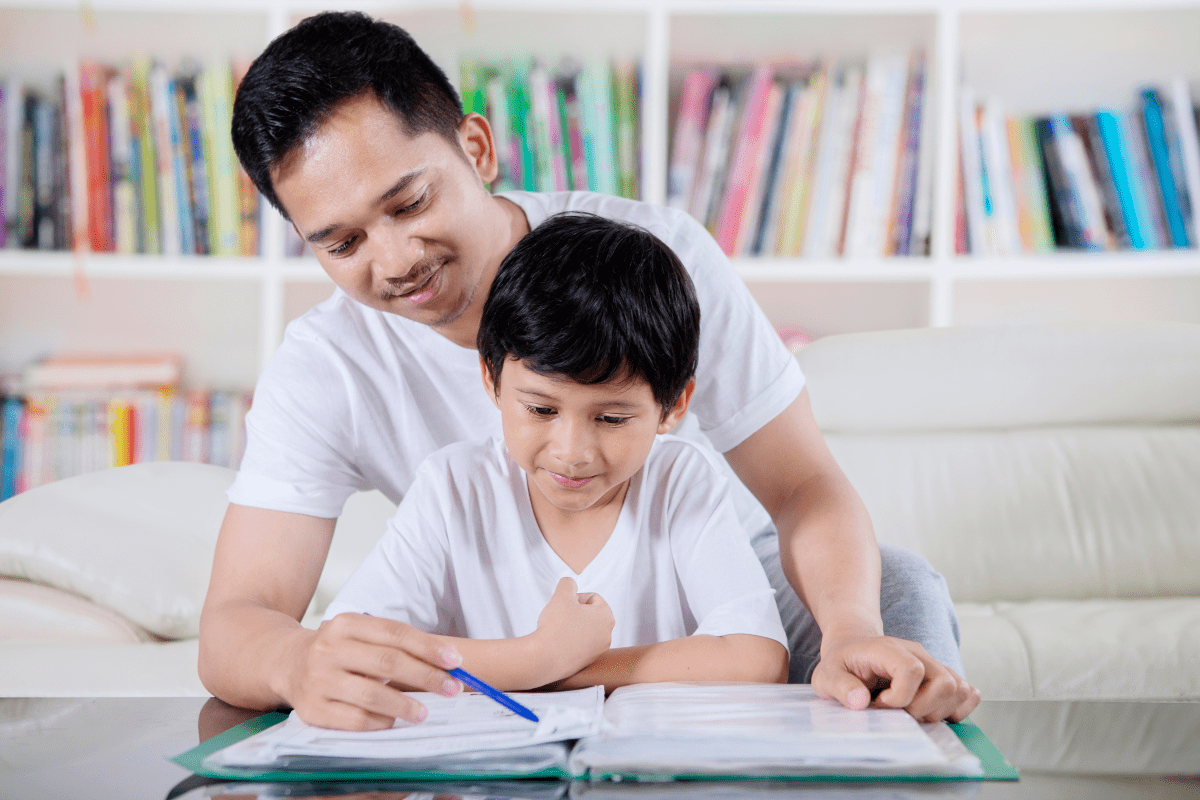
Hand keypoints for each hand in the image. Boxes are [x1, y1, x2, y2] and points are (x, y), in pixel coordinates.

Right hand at [283, 613, 464, 729]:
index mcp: (346, 624)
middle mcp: (329, 649)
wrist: (288, 663)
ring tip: (425, 712)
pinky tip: (393, 721)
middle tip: (452, 688)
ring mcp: (318, 679)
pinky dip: (379, 721)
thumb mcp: (361, 635)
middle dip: (425, 676)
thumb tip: (446, 662)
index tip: (455, 660)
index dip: (428, 647)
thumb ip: (395, 645)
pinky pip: (354, 719)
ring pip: (371, 694)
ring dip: (405, 705)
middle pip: (387, 662)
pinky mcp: (312, 709)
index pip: (395, 633)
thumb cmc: (339, 650)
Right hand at [534, 577, 614, 678]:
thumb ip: (568, 583)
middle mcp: (607, 635)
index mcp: (607, 617)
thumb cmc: (556, 626)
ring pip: (584, 629)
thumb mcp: (562, 594)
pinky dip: (569, 641)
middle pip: (589, 614)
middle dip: (574, 612)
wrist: (545, 659)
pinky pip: (578, 645)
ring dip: (571, 626)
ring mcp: (598, 651)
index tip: (564, 606)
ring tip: (558, 630)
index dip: (575, 598)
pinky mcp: (587, 662)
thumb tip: (570, 585)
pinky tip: (557, 643)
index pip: (592, 598)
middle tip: (560, 617)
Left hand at [811, 634, 980, 722]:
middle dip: (923, 709)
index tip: (880, 704)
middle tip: (899, 713)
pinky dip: (956, 709)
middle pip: (945, 682)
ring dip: (940, 712)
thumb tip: (860, 702)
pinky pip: (968, 693)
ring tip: (912, 713)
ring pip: (960, 689)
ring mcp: (933, 664)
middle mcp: (918, 654)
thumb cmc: (842, 663)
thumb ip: (840, 686)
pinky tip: (930, 712)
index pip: (912, 670)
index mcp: (889, 649)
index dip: (900, 697)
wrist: (853, 646)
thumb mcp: (827, 674)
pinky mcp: (942, 676)